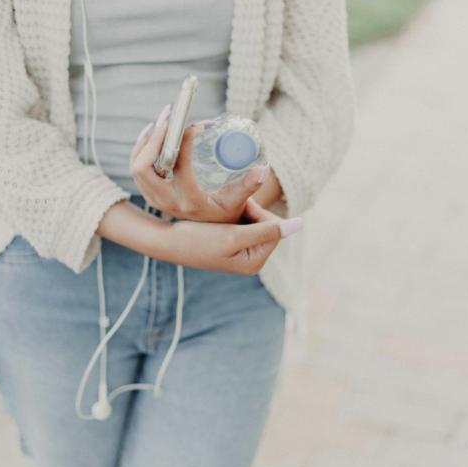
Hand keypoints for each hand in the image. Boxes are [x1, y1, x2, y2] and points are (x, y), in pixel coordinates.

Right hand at [97, 197, 303, 275]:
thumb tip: (300, 225)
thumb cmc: (198, 240)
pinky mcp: (231, 243)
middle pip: (265, 223)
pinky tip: (219, 212)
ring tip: (222, 209)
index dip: (257, 211)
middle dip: (249, 210)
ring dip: (241, 209)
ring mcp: (241, 251)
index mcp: (255, 261)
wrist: (168, 242)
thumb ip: (266, 231)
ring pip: (253, 220)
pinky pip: (242, 222)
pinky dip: (233, 213)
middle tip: (229, 206)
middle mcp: (251, 259)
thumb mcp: (234, 236)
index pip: (273, 228)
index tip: (238, 204)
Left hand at [129, 107, 269, 222]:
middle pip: (144, 168)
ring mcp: (156, 199)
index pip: (179, 168)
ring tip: (163, 121)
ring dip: (146, 142)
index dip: (184, 143)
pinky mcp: (151, 194)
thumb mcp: (238, 200)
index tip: (196, 126)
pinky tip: (151, 133)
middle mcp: (167, 202)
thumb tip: (263, 169)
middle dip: (154, 140)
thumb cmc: (227, 212)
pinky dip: (140, 149)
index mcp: (189, 201)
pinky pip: (136, 169)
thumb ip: (249, 185)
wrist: (210, 231)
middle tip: (170, 119)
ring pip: (136, 168)